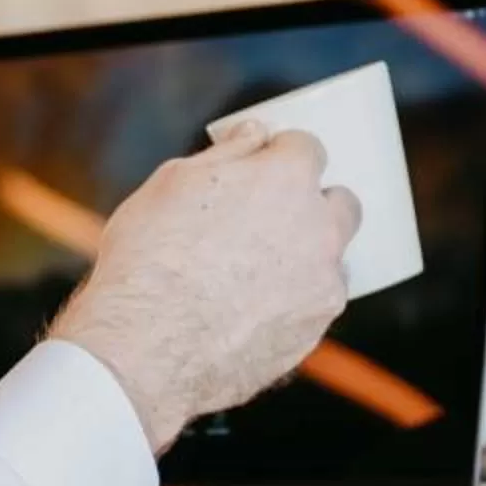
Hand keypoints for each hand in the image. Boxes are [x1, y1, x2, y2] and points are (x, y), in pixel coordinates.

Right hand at [52, 122, 360, 451]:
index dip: (281, 155)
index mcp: (286, 179)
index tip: (263, 167)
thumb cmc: (149, 260)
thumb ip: (227, 154)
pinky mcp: (314, 332)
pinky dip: (294, 303)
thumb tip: (253, 136)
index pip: (308, 148)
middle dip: (314, 204)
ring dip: (306, 258)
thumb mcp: (172, 184)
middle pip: (340, 203)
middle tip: (269, 218)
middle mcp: (319, 228)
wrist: (144, 349)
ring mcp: (322, 285)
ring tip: (252, 274)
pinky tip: (250, 311)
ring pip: (331, 260)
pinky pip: (315, 306)